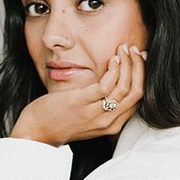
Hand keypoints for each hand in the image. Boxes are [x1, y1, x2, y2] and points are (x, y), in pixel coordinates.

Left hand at [10, 44, 145, 146]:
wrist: (38, 131)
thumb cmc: (62, 119)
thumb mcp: (89, 116)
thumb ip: (103, 104)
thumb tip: (116, 79)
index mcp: (112, 125)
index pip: (138, 99)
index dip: (142, 76)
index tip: (139, 59)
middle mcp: (107, 122)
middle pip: (136, 92)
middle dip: (139, 67)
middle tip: (134, 50)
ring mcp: (95, 114)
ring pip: (125, 87)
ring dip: (127, 63)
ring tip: (123, 49)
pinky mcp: (81, 103)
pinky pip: (106, 85)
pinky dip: (114, 69)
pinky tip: (111, 59)